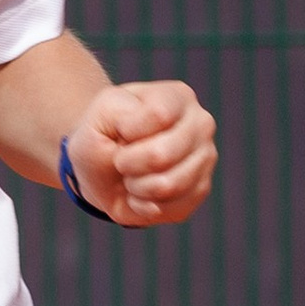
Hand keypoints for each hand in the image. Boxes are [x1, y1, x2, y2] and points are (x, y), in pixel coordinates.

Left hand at [65, 79, 215, 227]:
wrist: (106, 164)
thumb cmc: (104, 134)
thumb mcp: (99, 115)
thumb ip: (118, 115)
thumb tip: (158, 155)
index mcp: (179, 97)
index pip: (158, 115)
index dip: (127, 131)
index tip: (118, 131)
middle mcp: (201, 124)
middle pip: (161, 154)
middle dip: (127, 164)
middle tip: (121, 160)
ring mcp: (206, 158)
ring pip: (168, 185)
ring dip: (135, 186)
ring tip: (130, 176)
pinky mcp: (200, 190)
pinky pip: (171, 208)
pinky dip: (144, 206)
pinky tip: (141, 192)